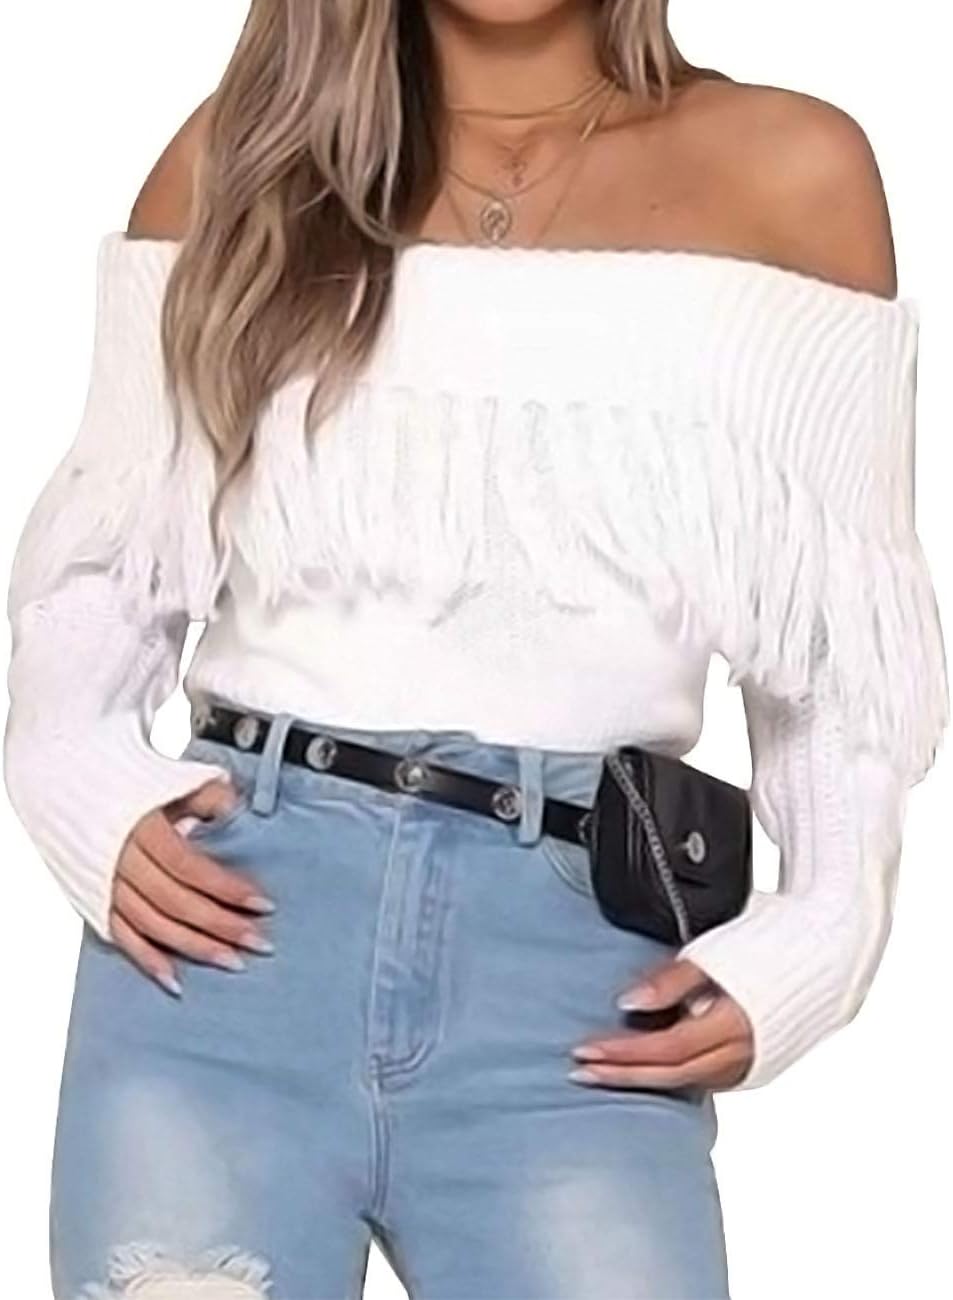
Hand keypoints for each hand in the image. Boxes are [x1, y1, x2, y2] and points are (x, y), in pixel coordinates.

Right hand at [108, 777, 275, 995]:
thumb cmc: (131, 781)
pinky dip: (147, 960)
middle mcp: (119, 860)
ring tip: (232, 962)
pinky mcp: (93, 899)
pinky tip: (175, 980)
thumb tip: (240, 815)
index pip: (190, 867)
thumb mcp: (173, 779)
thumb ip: (209, 798)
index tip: (263, 903)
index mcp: (140, 827)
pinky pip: (121, 936)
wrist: (69, 780)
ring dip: (194, 948)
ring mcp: (104, 884)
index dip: (227, 888)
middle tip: (259, 942)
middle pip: (176, 903)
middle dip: (221, 926)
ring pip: (152, 925)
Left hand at [570, 958, 754, 1090]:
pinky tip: (645, 1071)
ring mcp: (748, 1064)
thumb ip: (671, 980)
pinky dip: (669, 1077)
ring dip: (641, 1079)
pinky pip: (703, 1080)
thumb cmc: (769, 946)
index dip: (623, 1051)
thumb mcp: (715, 953)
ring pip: (685, 1082)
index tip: (586, 1048)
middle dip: (622, 1074)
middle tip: (580, 1072)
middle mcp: (741, 1053)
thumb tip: (628, 1002)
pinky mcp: (750, 1066)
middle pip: (670, 1073)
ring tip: (602, 1073)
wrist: (822, 956)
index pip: (666, 1047)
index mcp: (733, 1024)